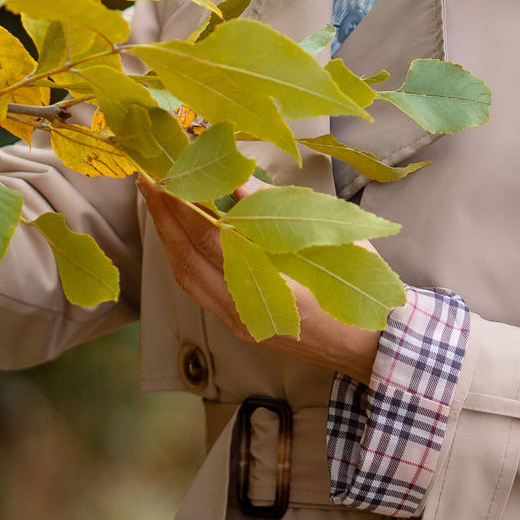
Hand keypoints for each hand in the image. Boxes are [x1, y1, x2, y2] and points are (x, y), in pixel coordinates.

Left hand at [141, 182, 380, 384]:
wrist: (372, 342)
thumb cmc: (358, 285)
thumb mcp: (325, 237)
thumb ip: (275, 209)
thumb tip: (236, 181)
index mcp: (267, 285)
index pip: (210, 240)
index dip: (182, 208)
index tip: (164, 177)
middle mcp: (244, 309)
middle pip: (187, 260)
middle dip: (163, 220)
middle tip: (147, 183)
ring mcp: (239, 322)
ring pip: (188, 279)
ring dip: (169, 241)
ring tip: (158, 206)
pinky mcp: (241, 326)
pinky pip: (200, 291)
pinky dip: (186, 261)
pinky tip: (182, 239)